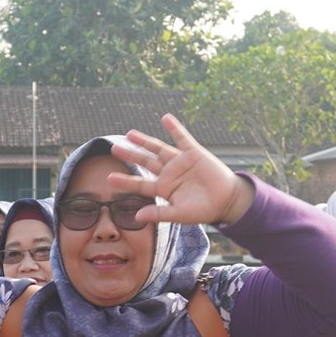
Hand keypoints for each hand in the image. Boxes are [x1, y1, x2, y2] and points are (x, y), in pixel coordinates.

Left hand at [110, 114, 255, 225]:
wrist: (226, 201)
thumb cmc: (203, 210)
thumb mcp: (179, 214)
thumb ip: (159, 214)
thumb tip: (137, 217)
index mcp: (164, 188)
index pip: (140, 184)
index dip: (125, 181)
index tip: (109, 178)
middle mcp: (169, 173)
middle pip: (145, 162)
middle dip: (131, 155)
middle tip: (114, 148)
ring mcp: (180, 162)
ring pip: (158, 148)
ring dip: (145, 141)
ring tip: (129, 134)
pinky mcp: (193, 153)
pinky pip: (182, 138)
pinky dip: (174, 128)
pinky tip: (165, 118)